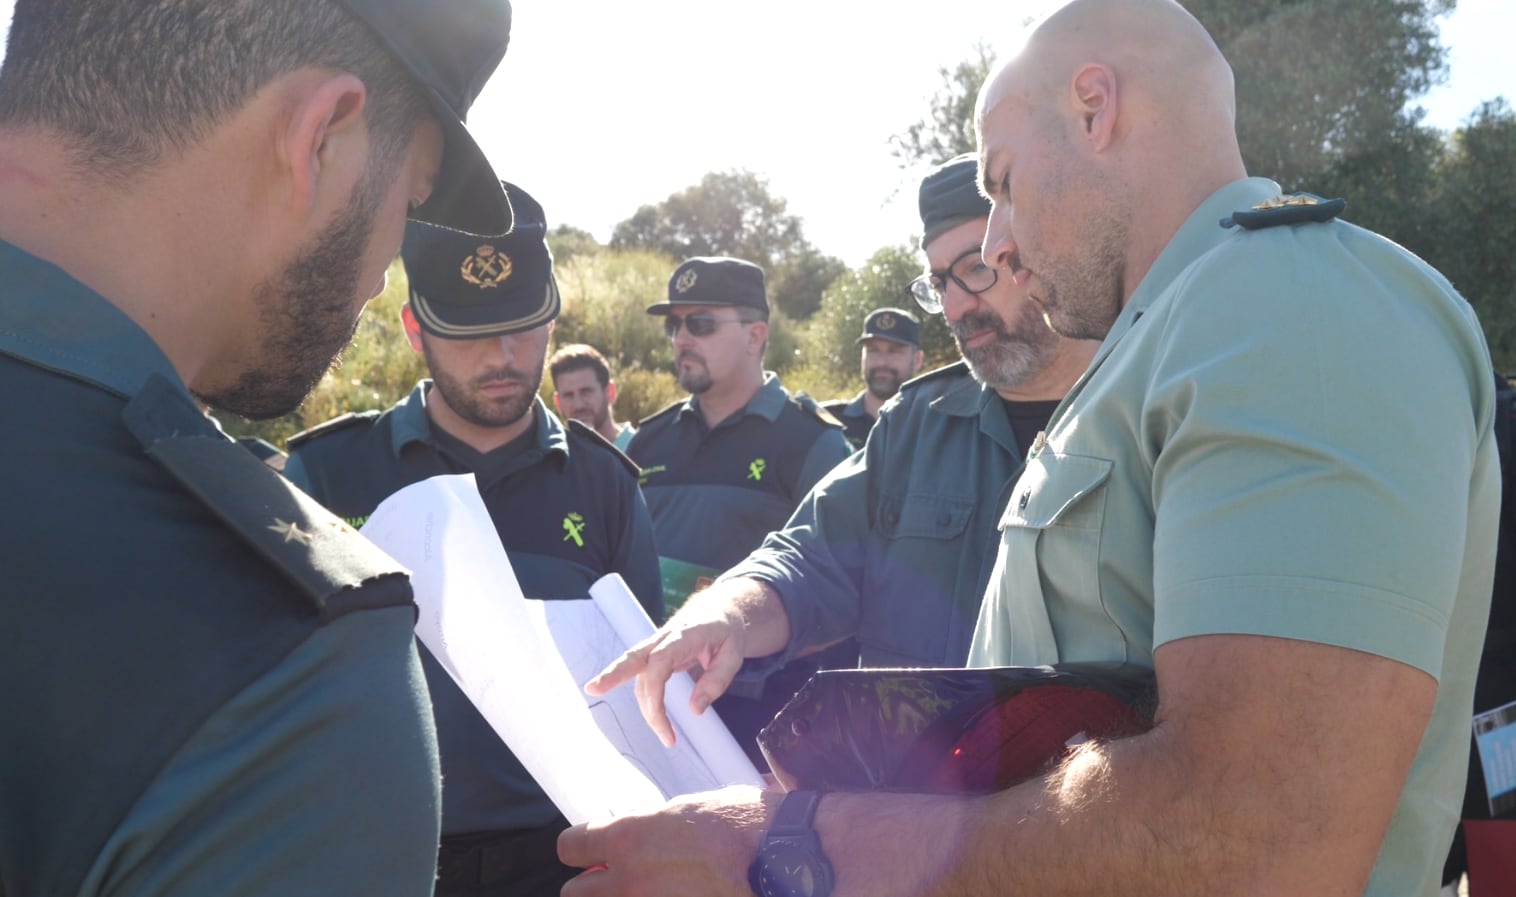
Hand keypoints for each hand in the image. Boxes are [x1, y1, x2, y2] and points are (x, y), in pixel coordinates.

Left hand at [558, 785, 779, 896]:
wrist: (786, 859)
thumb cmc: (745, 825)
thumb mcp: (688, 810)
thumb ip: (651, 828)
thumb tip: (637, 836)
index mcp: (628, 838)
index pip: (569, 847)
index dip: (582, 846)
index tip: (593, 848)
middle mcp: (629, 880)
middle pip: (575, 893)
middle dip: (592, 885)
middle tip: (617, 877)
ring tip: (647, 890)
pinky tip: (676, 895)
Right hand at [585, 582, 751, 746]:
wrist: (718, 610)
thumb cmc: (726, 631)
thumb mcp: (734, 654)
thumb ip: (716, 680)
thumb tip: (695, 709)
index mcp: (684, 635)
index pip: (660, 660)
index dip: (654, 687)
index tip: (657, 714)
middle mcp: (664, 640)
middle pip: (633, 657)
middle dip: (612, 674)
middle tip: (592, 689)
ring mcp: (656, 648)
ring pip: (640, 678)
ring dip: (647, 709)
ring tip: (668, 737)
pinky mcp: (655, 657)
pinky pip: (644, 680)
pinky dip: (647, 701)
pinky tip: (656, 720)